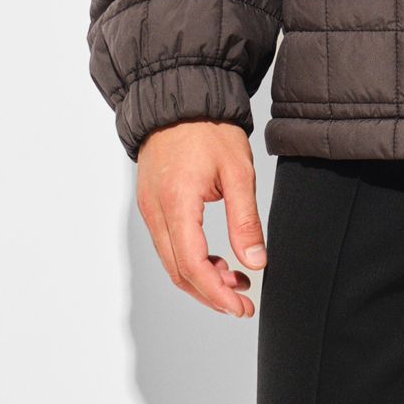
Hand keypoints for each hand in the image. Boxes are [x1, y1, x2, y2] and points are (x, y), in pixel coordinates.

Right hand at [136, 121, 265, 317]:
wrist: (180, 97)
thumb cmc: (208, 128)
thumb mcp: (238, 172)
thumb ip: (246, 221)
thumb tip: (255, 263)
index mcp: (176, 203)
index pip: (192, 266)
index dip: (217, 294)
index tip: (241, 307)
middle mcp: (155, 210)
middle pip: (178, 271)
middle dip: (210, 294)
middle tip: (242, 303)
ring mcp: (149, 208)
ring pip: (171, 261)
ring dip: (202, 279)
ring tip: (235, 281)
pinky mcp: (151, 204)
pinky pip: (168, 245)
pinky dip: (191, 260)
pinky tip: (217, 260)